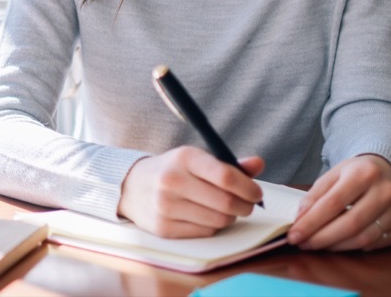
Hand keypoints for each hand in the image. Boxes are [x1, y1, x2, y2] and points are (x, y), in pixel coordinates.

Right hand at [117, 146, 264, 237]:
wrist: (132, 186)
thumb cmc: (173, 171)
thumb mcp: (196, 160)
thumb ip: (229, 164)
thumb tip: (258, 163)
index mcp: (184, 158)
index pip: (226, 176)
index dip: (248, 188)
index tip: (256, 193)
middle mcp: (172, 181)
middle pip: (226, 203)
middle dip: (244, 206)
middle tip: (246, 205)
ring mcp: (166, 206)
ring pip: (219, 220)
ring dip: (229, 217)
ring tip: (223, 209)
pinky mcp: (164, 228)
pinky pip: (205, 232)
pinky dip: (212, 227)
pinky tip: (205, 216)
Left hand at [286, 154, 390, 250]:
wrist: (387, 170)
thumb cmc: (355, 173)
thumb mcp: (333, 174)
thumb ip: (315, 195)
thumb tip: (300, 220)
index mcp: (363, 173)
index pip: (333, 203)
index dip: (312, 222)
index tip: (295, 234)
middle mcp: (384, 192)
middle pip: (350, 223)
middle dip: (322, 238)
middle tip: (303, 244)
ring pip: (364, 238)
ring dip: (337, 246)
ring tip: (318, 245)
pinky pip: (377, 244)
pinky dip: (356, 247)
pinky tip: (340, 244)